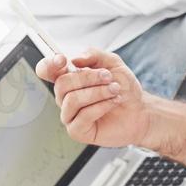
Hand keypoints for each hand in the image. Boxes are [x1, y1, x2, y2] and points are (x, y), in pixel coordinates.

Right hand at [35, 50, 150, 147]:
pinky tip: (113, 102)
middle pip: (61, 84)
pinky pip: (82, 116)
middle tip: (108, 77)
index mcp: (69, 78)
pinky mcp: (77, 131)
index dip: (49, 65)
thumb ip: (94, 54)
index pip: (46, 70)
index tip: (63, 60)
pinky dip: (101, 106)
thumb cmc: (124, 88)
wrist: (140, 110)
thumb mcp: (112, 63)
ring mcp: (70, 115)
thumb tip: (75, 59)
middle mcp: (66, 97)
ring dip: (97, 92)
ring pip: (72, 100)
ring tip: (115, 90)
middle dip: (88, 77)